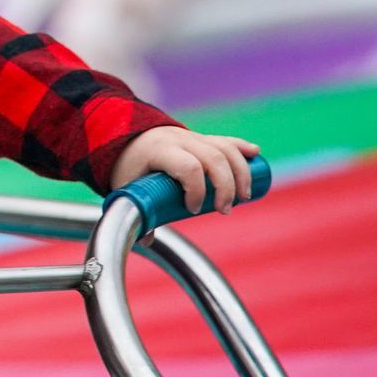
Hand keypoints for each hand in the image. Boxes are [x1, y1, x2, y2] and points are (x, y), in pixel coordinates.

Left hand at [110, 126, 259, 212]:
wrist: (121, 135)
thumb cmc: (126, 165)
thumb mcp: (126, 186)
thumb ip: (137, 213)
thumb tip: (146, 241)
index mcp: (158, 150)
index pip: (188, 167)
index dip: (196, 190)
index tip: (192, 210)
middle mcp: (178, 139)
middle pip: (213, 158)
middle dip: (226, 186)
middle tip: (224, 210)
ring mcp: (191, 136)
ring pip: (224, 148)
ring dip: (240, 172)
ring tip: (243, 197)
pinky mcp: (199, 137)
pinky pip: (224, 139)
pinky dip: (241, 147)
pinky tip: (255, 154)